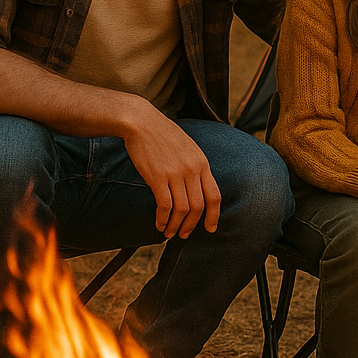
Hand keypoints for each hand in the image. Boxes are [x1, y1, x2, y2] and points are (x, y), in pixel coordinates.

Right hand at [121, 101, 221, 239]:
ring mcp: (176, 173)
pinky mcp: (158, 177)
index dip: (214, 215)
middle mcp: (192, 169)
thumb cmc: (163, 134)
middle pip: (199, 206)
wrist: (142, 122)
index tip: (210, 228)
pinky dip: (163, 219)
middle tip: (183, 234)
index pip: (215, 195)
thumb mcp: (189, 147)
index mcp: (202, 163)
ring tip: (169, 232)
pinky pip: (165, 205)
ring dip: (176, 225)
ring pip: (182, 209)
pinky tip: (159, 224)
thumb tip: (196, 187)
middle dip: (192, 225)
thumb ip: (195, 166)